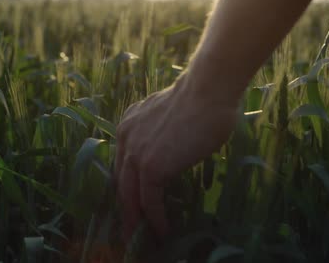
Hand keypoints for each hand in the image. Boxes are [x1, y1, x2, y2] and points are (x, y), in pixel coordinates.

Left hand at [114, 74, 237, 240]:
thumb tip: (174, 150)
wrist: (208, 90)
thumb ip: (162, 133)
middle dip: (126, 208)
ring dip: (136, 220)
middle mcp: (125, 138)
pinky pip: (149, 201)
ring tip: (143, 238)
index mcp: (128, 125)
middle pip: (120, 182)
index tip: (133, 202)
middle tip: (131, 228)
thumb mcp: (170, 115)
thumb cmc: (202, 99)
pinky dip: (156, 219)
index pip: (122, 164)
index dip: (127, 186)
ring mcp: (136, 153)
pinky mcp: (150, 167)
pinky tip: (163, 230)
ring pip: (130, 196)